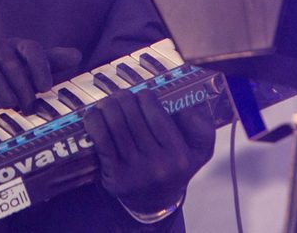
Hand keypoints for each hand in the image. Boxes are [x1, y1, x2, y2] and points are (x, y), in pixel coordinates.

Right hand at [0, 37, 80, 111]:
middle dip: (21, 86)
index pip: (32, 49)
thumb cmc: (4, 69)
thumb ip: (51, 61)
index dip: (40, 67)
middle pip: (11, 63)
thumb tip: (77, 55)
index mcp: (18, 45)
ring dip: (0, 89)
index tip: (46, 87)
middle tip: (29, 106)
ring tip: (9, 105)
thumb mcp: (28, 64)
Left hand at [84, 89, 215, 213]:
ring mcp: (135, 172)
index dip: (145, 96)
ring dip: (108, 105)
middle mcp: (159, 165)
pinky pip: (101, 139)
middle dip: (124, 98)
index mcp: (181, 155)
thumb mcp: (200, 148)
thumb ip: (201, 124)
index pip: (156, 113)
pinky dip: (94, 121)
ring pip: (115, 123)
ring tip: (109, 102)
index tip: (143, 94)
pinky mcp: (115, 177)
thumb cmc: (176, 165)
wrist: (155, 201)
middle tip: (122, 96)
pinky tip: (95, 114)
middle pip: (133, 115)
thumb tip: (185, 103)